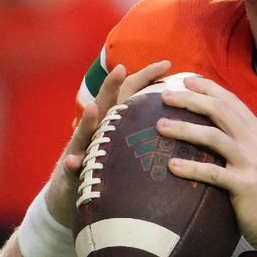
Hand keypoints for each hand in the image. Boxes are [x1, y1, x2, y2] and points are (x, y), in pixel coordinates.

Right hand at [45, 61, 173, 227]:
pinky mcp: (72, 171)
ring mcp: (82, 148)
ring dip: (88, 121)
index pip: (131, 92)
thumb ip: (149, 126)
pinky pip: (71, 168)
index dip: (147, 76)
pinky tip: (74, 161)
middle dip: (111, 86)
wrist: (75, 193)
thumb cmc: (111, 166)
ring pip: (84, 132)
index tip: (168, 63)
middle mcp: (97, 130)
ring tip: (93, 108)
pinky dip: (72, 164)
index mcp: (115, 120)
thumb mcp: (130, 143)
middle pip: (105, 103)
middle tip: (121, 68)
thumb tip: (186, 114)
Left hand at [157, 76, 256, 250]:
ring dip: (184, 128)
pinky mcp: (244, 185)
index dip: (208, 88)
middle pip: (220, 111)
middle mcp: (256, 142)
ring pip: (214, 137)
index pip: (231, 101)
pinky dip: (191, 168)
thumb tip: (214, 130)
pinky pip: (213, 173)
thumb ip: (242, 142)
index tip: (186, 80)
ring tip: (160, 126)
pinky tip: (172, 166)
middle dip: (191, 99)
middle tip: (164, 96)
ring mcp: (251, 162)